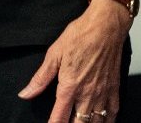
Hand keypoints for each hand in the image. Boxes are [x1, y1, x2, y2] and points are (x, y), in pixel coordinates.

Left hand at [18, 1, 129, 122]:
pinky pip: (113, 113)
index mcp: (70, 86)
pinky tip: (101, 121)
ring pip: (97, 121)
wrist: (105, 27)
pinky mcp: (115, 89)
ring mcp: (103, 93)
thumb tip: (26, 93)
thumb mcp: (54, 55)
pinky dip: (107, 120)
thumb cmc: (79, 37)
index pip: (60, 116)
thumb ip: (41, 78)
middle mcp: (88, 94)